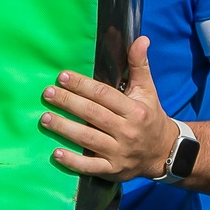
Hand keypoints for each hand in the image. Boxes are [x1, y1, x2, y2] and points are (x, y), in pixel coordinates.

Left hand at [41, 36, 175, 181]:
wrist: (164, 151)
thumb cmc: (150, 116)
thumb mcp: (148, 90)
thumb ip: (139, 65)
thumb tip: (141, 39)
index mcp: (135, 110)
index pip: (105, 95)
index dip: (83, 85)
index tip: (62, 76)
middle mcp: (128, 131)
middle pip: (93, 115)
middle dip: (69, 103)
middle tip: (47, 93)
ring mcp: (120, 152)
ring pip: (88, 139)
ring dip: (64, 128)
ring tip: (44, 118)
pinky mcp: (113, 169)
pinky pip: (90, 166)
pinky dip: (73, 161)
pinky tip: (55, 152)